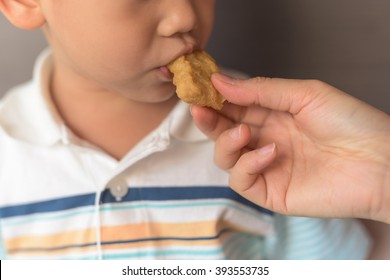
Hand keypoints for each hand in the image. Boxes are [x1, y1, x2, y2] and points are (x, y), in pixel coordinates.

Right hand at [191, 73, 389, 222]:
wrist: (381, 163)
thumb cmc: (351, 123)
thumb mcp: (304, 94)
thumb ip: (261, 90)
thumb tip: (219, 81)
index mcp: (273, 115)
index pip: (234, 107)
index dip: (214, 99)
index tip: (200, 89)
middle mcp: (265, 140)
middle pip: (222, 132)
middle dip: (208, 120)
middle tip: (200, 108)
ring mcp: (266, 167)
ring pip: (225, 157)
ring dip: (226, 142)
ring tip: (244, 131)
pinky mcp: (270, 192)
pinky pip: (242, 180)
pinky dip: (248, 165)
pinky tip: (269, 152)